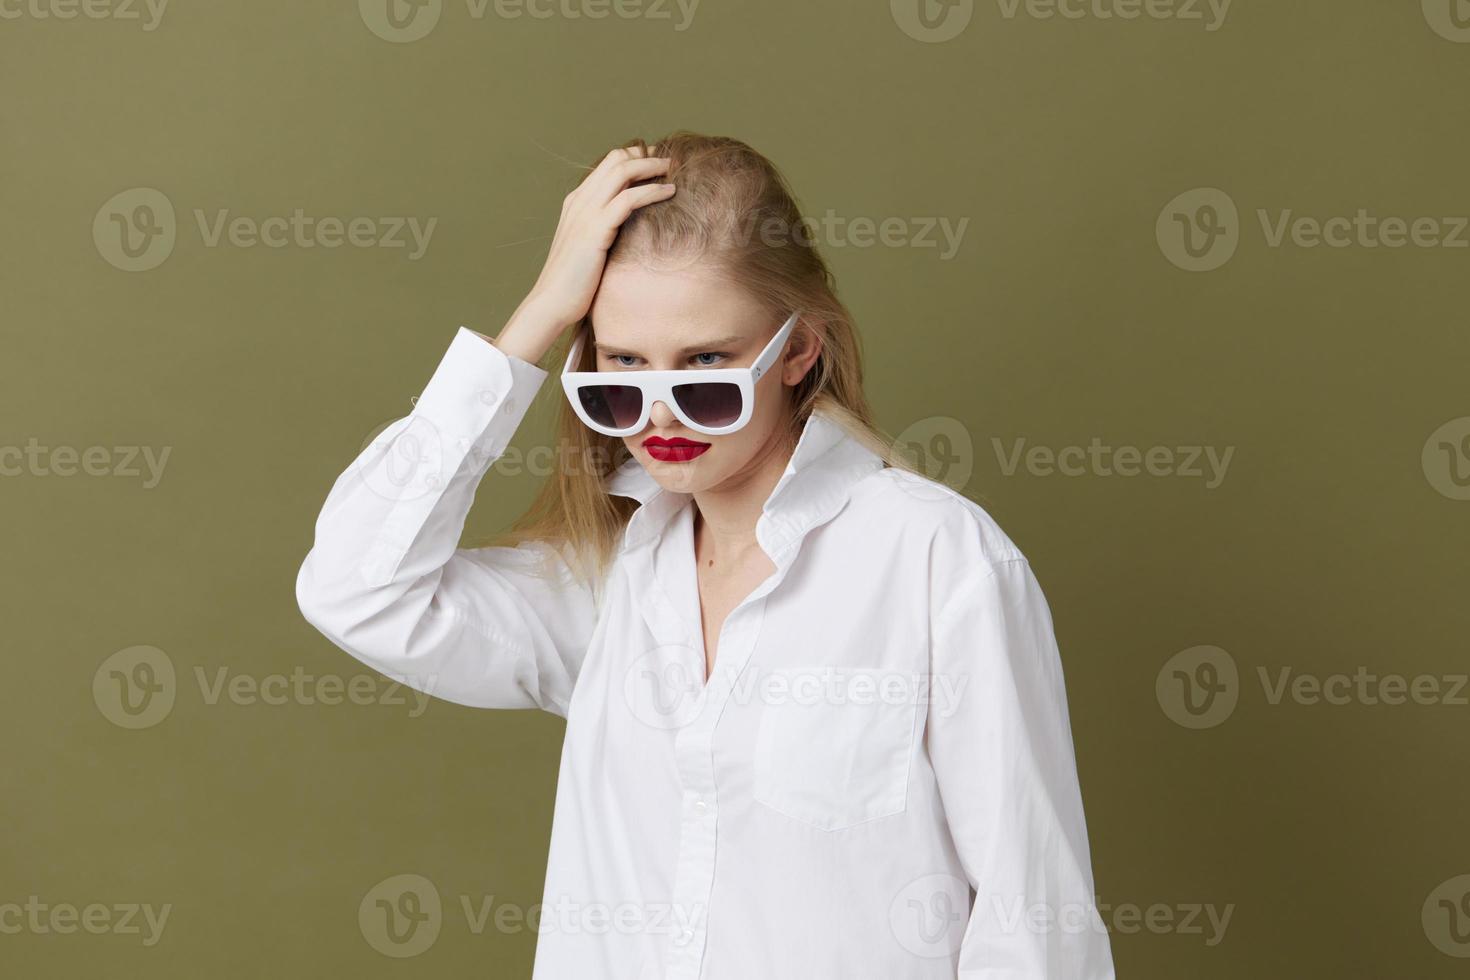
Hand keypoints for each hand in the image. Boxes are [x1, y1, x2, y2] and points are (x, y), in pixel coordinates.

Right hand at [495, 146, 674, 363]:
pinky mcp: (595, 230)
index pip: (607, 165)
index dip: (633, 158)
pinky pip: (628, 199)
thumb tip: (629, 230)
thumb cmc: (573, 283)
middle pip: (615, 160)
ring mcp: (586, 214)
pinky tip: (669, 191)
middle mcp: (580, 202)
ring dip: (651, 166)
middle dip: (645, 155)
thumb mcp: (588, 248)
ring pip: (622, 172)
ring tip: (673, 169)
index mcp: (576, 203)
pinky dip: (652, 190)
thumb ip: (604, 231)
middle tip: (668, 160)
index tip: (656, 163)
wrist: (551, 303)